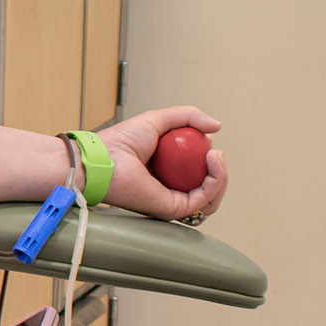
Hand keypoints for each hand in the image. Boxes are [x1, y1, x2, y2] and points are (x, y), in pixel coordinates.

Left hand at [96, 106, 226, 221]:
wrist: (104, 157)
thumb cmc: (119, 142)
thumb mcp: (159, 120)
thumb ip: (188, 117)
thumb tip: (217, 126)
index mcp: (167, 173)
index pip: (200, 174)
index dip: (211, 161)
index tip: (208, 144)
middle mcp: (171, 190)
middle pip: (210, 188)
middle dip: (221, 171)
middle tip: (215, 153)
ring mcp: (173, 201)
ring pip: (212, 196)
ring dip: (222, 175)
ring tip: (215, 156)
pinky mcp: (173, 208)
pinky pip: (205, 199)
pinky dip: (216, 180)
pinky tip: (212, 162)